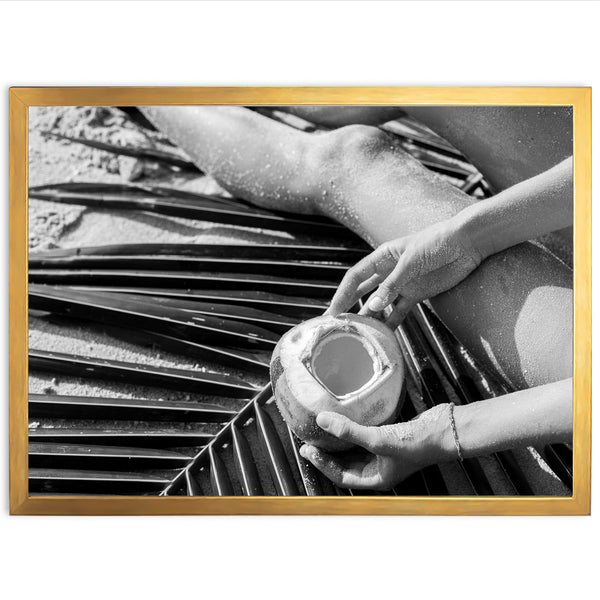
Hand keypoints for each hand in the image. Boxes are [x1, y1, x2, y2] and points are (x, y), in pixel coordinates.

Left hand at [299, 405, 453, 489]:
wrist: (446, 429)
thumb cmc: (418, 443)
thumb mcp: (378, 439)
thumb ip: (349, 430)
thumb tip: (322, 421)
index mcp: (376, 478)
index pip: (341, 476)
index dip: (323, 465)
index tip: (309, 450)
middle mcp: (378, 468)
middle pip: (345, 465)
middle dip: (326, 454)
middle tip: (309, 441)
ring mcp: (384, 453)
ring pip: (354, 451)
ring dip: (338, 443)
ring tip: (322, 431)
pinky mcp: (389, 437)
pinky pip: (364, 438)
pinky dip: (352, 432)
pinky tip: (344, 421)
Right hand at [326, 217, 482, 326]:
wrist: (467, 243)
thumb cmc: (437, 242)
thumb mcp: (411, 262)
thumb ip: (392, 285)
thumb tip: (374, 306)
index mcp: (382, 257)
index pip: (355, 277)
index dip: (342, 294)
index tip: (333, 311)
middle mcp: (388, 271)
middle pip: (363, 291)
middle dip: (349, 307)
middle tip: (337, 325)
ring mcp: (402, 284)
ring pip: (379, 303)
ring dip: (370, 317)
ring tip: (359, 333)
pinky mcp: (417, 294)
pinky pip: (399, 311)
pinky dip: (391, 322)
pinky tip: (383, 334)